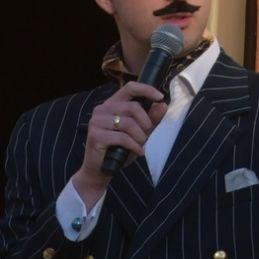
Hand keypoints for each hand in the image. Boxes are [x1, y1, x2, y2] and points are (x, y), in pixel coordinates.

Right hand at [72, 82, 166, 198]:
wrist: (100, 171)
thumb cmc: (119, 150)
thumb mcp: (139, 133)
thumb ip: (150, 119)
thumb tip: (163, 105)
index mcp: (112, 104)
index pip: (130, 88)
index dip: (146, 90)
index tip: (160, 97)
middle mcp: (102, 109)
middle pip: (132, 106)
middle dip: (145, 122)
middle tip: (147, 135)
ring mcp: (97, 122)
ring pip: (128, 123)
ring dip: (140, 136)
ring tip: (140, 145)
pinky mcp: (95, 135)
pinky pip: (122, 137)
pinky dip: (134, 145)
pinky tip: (137, 152)